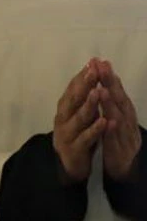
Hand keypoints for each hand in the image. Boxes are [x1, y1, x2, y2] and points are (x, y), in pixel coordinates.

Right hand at [53, 60, 107, 183]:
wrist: (69, 163)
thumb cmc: (77, 133)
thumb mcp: (79, 113)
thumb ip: (83, 96)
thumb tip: (90, 72)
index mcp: (65, 107)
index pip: (73, 88)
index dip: (82, 75)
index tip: (93, 62)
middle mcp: (63, 117)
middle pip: (74, 98)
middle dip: (84, 84)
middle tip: (94, 71)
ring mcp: (67, 132)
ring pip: (79, 116)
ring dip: (89, 104)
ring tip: (98, 92)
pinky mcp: (74, 148)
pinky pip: (86, 137)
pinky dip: (95, 129)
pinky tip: (104, 121)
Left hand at [95, 59, 142, 181]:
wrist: (124, 168)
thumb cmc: (117, 138)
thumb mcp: (115, 118)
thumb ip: (112, 101)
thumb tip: (107, 79)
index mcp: (125, 113)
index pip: (118, 92)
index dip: (110, 77)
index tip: (101, 61)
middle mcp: (128, 122)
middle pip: (121, 101)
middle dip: (111, 84)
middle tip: (102, 68)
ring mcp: (126, 137)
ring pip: (119, 119)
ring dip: (111, 104)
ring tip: (103, 90)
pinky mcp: (120, 151)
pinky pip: (116, 140)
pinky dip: (111, 130)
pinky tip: (107, 121)